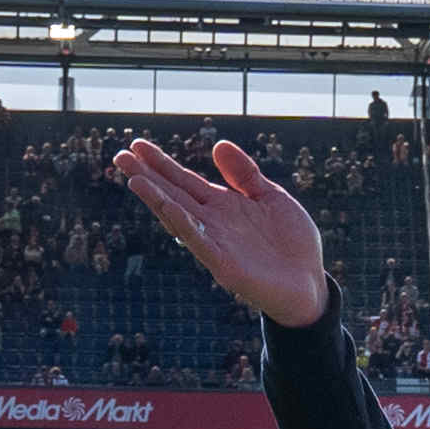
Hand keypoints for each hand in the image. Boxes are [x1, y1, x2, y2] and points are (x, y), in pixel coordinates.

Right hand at [108, 137, 333, 328]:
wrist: (310, 284)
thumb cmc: (291, 243)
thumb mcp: (271, 198)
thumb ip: (245, 175)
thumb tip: (218, 144)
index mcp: (222, 205)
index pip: (183, 181)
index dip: (161, 163)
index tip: (137, 145)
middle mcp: (212, 223)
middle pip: (172, 195)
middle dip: (147, 176)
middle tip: (119, 155)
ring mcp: (215, 244)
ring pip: (179, 217)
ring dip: (156, 199)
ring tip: (133, 178)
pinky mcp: (224, 265)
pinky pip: (199, 242)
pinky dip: (183, 224)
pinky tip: (167, 207)